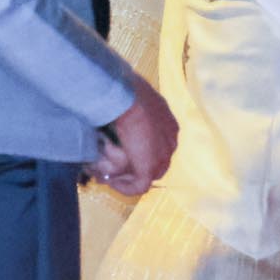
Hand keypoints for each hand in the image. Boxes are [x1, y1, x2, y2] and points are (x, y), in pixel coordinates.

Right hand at [103, 78, 178, 195]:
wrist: (126, 100)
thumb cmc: (127, 92)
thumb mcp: (136, 97)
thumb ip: (135, 107)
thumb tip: (123, 104)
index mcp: (169, 126)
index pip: (160, 146)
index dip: (141, 152)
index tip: (123, 153)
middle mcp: (170, 143)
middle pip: (156, 163)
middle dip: (136, 168)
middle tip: (115, 170)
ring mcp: (161, 157)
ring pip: (147, 176)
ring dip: (128, 178)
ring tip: (109, 176)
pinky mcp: (149, 168)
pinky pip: (139, 186)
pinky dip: (125, 188)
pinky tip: (111, 183)